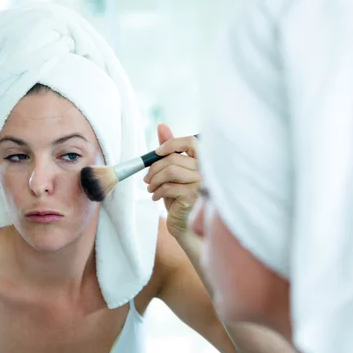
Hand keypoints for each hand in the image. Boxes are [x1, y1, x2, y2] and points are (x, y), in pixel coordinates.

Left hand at [144, 124, 200, 238]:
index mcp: (203, 162)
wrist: (184, 226)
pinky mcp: (194, 195)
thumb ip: (170, 151)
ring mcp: (202, 183)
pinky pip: (169, 186)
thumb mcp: (173, 172)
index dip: (171, 144)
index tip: (157, 152)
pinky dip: (157, 191)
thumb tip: (161, 126)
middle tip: (146, 179)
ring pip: (170, 171)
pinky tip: (155, 197)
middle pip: (174, 158)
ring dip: (154, 180)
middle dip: (154, 168)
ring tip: (150, 188)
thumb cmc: (179, 198)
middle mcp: (206, 170)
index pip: (190, 142)